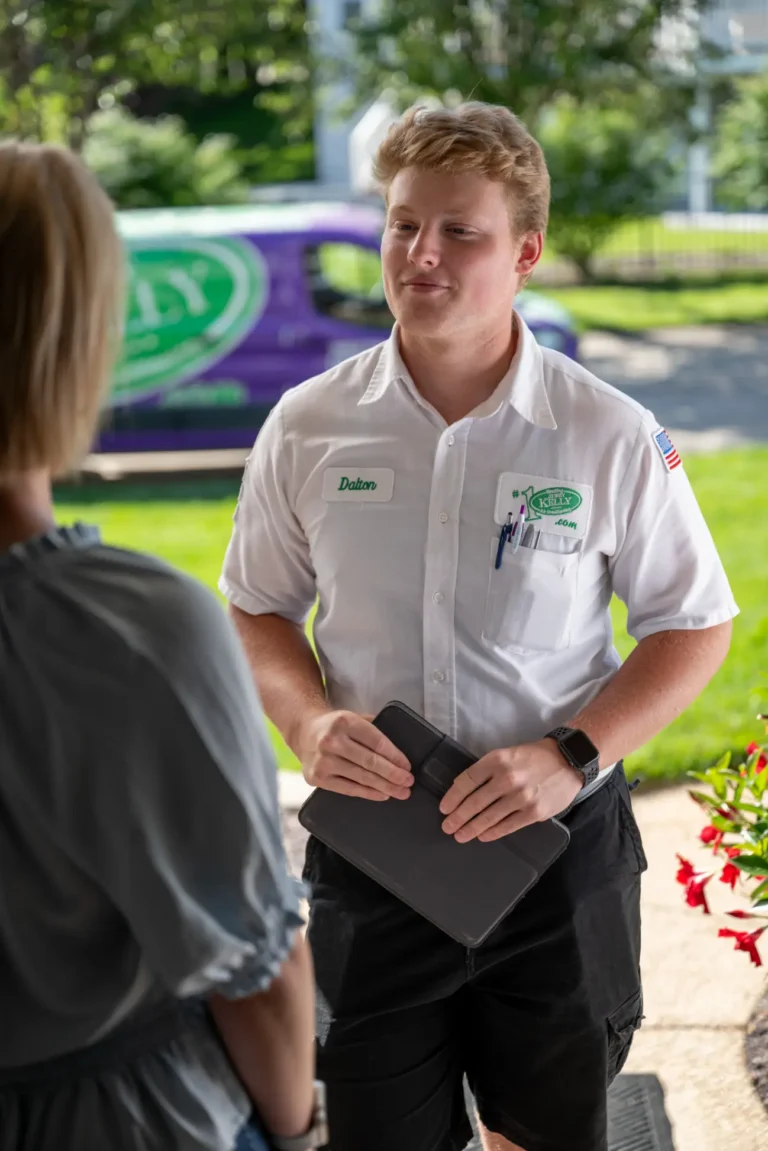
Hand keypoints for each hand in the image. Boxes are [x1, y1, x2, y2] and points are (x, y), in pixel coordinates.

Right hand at [296, 709, 413, 801]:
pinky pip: (349, 789)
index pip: (377, 742)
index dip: (395, 756)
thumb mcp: (352, 718)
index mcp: (345, 722)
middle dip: (394, 774)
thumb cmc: (333, 726)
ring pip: (362, 777)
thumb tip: (398, 752)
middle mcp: (332, 741)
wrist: (302, 730)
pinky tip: (381, 794)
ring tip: (400, 791)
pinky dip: (368, 793)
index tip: (407, 766)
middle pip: (371, 762)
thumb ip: (373, 729)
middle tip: (408, 782)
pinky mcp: (317, 777)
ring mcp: (323, 761)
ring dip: (385, 787)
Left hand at [439, 739, 582, 842]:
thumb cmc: (533, 757)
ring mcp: (521, 798)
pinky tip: (482, 836)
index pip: (467, 781)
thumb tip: (465, 790)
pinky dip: (492, 833)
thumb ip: (488, 770)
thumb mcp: (507, 754)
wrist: (568, 761)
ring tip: (460, 835)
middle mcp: (507, 779)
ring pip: (489, 817)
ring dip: (471, 828)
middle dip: (458, 817)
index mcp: (497, 760)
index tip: (444, 808)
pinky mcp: (534, 813)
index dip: (452, 797)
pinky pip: (507, 826)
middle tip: (447, 827)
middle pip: (475, 802)